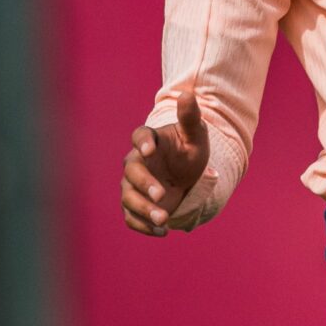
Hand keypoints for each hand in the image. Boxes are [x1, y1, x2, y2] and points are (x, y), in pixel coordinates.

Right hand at [121, 84, 209, 236]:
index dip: (142, 142)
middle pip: (132, 172)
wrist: (189, 176)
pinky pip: (131, 217)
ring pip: (128, 198)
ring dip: (143, 210)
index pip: (140, 136)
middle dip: (145, 185)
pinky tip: (162, 231)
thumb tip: (187, 94)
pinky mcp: (135, 205)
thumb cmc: (190, 151)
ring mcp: (133, 186)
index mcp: (150, 141)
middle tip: (162, 196)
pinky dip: (143, 226)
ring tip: (164, 220)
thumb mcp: (196, 135)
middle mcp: (137, 162)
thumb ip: (190, 117)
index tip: (149, 149)